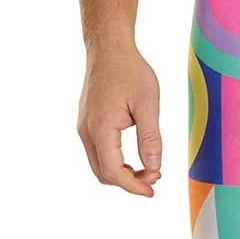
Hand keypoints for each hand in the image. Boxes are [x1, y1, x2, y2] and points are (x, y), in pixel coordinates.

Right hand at [77, 42, 162, 195]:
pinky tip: (133, 157)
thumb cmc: (130, 71)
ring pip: (98, 164)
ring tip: (148, 169)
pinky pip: (97, 152)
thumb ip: (150, 137)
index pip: (113, 172)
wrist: (109, 48)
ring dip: (121, 173)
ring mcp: (83, 128)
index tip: (153, 190)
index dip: (133, 186)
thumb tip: (154, 167)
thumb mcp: (147, 103)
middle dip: (129, 182)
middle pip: (103, 173)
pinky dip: (114, 161)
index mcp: (100, 129)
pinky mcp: (86, 123)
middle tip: (155, 177)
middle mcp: (86, 132)